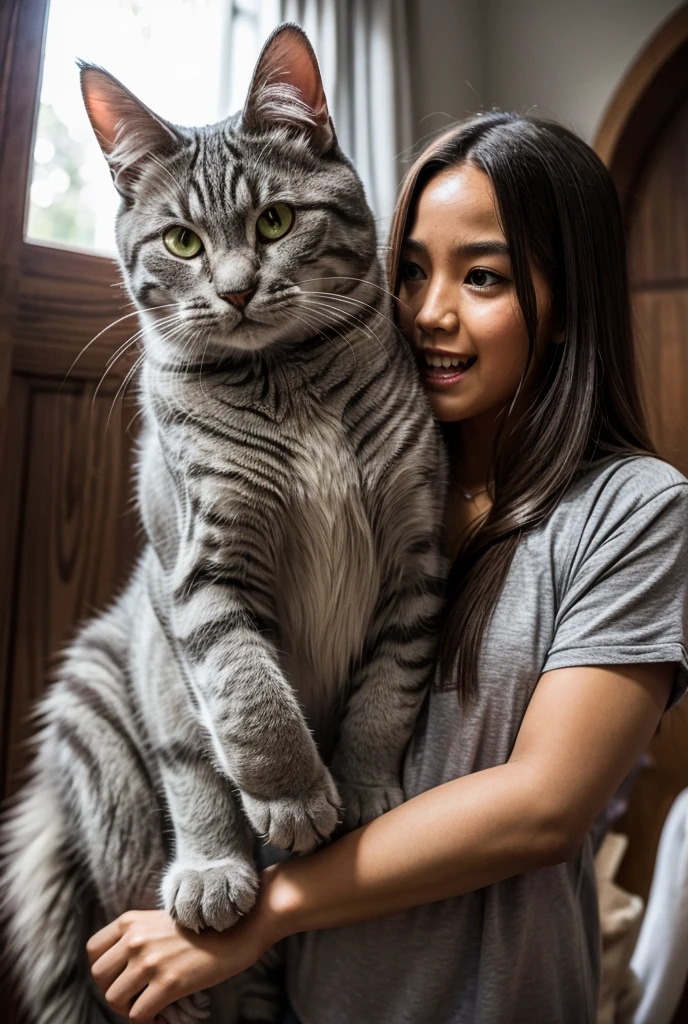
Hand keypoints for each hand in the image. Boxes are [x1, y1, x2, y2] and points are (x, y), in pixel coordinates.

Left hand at [87, 907, 271, 1020]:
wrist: (239, 928)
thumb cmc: (202, 929)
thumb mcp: (160, 922)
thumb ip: (137, 937)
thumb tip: (120, 968)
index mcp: (131, 921)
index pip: (93, 951)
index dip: (104, 970)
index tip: (122, 978)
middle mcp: (135, 938)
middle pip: (99, 978)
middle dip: (116, 991)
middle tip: (137, 997)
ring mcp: (150, 960)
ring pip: (114, 999)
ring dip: (131, 1009)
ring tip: (152, 1007)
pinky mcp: (168, 983)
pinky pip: (137, 1015)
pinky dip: (149, 1022)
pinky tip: (165, 1016)